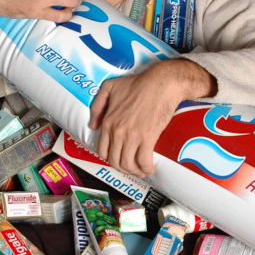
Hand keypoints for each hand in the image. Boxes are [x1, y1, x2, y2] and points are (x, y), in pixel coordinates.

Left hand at [89, 58, 216, 176]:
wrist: (161, 83)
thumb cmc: (138, 83)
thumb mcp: (109, 87)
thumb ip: (97, 106)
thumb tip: (93, 125)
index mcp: (108, 122)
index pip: (103, 150)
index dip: (110, 159)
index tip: (118, 160)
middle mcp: (117, 132)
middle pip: (115, 161)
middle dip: (123, 169)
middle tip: (130, 168)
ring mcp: (132, 136)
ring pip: (128, 164)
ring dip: (134, 171)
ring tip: (141, 170)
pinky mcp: (148, 137)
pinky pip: (144, 160)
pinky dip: (146, 168)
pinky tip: (150, 168)